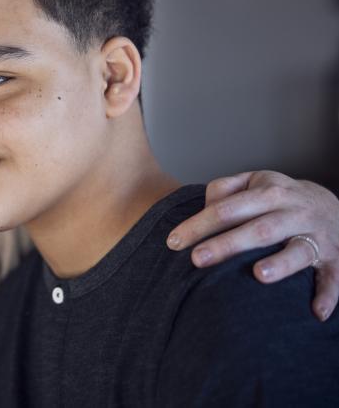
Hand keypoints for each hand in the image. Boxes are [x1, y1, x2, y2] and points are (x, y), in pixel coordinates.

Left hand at [166, 171, 338, 320]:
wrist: (333, 206)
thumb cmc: (279, 198)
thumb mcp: (254, 182)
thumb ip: (224, 189)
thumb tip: (202, 206)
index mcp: (269, 193)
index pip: (227, 209)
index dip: (199, 224)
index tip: (173, 242)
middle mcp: (294, 212)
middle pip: (258, 229)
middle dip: (227, 245)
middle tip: (197, 260)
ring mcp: (317, 236)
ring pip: (298, 250)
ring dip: (281, 264)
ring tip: (258, 274)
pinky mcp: (336, 258)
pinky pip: (333, 278)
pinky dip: (328, 295)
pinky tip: (315, 312)